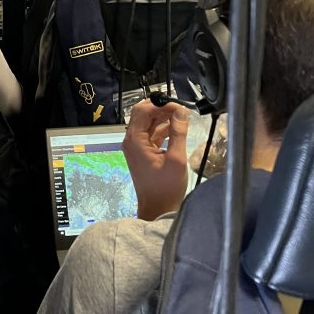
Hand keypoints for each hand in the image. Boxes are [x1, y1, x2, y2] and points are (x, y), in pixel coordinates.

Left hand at [123, 100, 188, 220]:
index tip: (179, 106)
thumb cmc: (165, 188)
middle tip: (181, 110)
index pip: (143, 110)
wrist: (157, 209)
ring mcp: (136, 146)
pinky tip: (176, 128)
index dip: (161, 104)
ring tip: (182, 117)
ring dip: (163, 117)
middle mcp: (131, 140)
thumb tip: (180, 112)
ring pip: (148, 123)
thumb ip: (178, 133)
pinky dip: (162, 128)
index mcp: (135, 140)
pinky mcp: (142, 152)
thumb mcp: (176, 159)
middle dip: (161, 108)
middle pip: (143, 114)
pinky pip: (151, 133)